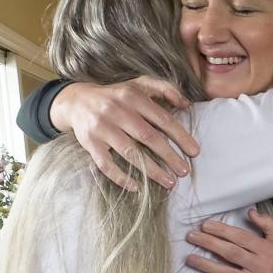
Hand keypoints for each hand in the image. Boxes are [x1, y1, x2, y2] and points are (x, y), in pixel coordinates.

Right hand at [51, 77, 199, 190]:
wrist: (77, 101)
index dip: (181, 136)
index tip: (194, 152)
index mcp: (132, 96)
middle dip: (170, 156)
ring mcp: (102, 127)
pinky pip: (106, 164)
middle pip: (148, 137)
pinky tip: (136, 187)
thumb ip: (164, 89)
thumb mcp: (139, 85)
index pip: (162, 119)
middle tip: (185, 172)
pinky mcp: (89, 143)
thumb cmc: (116, 96)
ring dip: (152, 170)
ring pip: (130, 153)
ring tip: (169, 182)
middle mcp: (117, 110)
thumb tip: (186, 104)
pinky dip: (121, 177)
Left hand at [185, 210, 272, 272]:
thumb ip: (266, 223)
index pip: (240, 238)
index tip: (205, 225)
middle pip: (230, 253)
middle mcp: (258, 265)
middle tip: (192, 237)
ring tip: (189, 258)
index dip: (221, 231)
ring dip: (206, 265)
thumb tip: (250, 212)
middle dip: (209, 243)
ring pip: (226, 272)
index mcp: (266, 249)